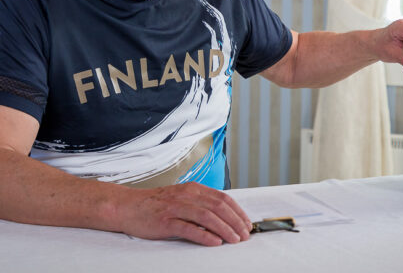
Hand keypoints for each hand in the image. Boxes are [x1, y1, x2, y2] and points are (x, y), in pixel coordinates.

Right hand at [114, 182, 251, 245]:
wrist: (126, 206)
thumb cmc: (156, 205)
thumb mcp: (182, 198)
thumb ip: (201, 204)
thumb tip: (223, 217)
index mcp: (193, 189)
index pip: (223, 199)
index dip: (238, 212)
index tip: (247, 224)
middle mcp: (186, 196)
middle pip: (218, 207)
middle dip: (235, 222)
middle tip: (245, 235)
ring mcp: (175, 208)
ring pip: (207, 217)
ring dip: (224, 229)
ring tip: (234, 239)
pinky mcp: (165, 222)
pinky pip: (188, 228)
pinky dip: (204, 235)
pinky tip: (215, 242)